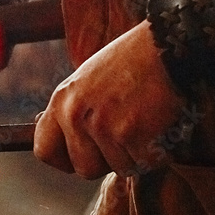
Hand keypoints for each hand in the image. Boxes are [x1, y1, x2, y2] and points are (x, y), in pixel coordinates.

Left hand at [34, 21, 185, 177]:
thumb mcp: (88, 79)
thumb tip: (62, 141)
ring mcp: (102, 126)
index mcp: (62, 100)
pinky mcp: (131, 134)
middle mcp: (75, 114)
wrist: (169, 46)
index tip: (83, 156)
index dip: (65, 160)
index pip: (44, 150)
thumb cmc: (134, 62)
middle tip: (127, 137)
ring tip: (146, 124)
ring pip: (118, 168)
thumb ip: (74, 111)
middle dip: (107, 161)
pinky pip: (143, 164)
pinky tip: (160, 127)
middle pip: (84, 169)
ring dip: (136, 155)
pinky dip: (157, 153)